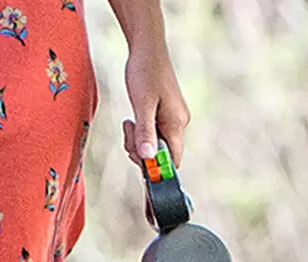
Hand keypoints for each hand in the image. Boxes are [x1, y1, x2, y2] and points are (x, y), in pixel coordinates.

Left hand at [121, 43, 189, 166]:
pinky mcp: (165, 116)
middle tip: (128, 132)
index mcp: (177, 124)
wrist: (147, 46)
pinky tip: (133, 120)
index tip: (139, 158)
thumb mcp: (142, 104)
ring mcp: (173, 120)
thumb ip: (145, 132)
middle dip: (142, 151)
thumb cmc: (145, 71)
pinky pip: (153, 135)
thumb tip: (148, 158)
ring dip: (138, 141)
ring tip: (129, 122)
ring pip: (155, 145)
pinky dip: (141, 133)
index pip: (173, 161)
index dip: (157, 168)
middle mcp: (179, 124)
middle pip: (162, 155)